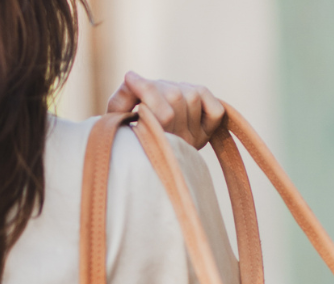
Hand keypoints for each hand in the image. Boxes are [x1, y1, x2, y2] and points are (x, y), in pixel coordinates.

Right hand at [106, 71, 225, 149]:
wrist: (149, 154)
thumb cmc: (126, 129)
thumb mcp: (117, 116)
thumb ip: (121, 99)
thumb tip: (131, 78)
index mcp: (159, 143)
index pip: (164, 113)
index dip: (145, 90)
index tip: (130, 81)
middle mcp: (179, 144)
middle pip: (177, 98)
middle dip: (159, 89)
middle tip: (147, 95)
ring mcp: (195, 139)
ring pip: (193, 98)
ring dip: (177, 90)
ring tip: (164, 98)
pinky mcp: (208, 132)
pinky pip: (216, 111)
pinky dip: (205, 100)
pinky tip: (188, 100)